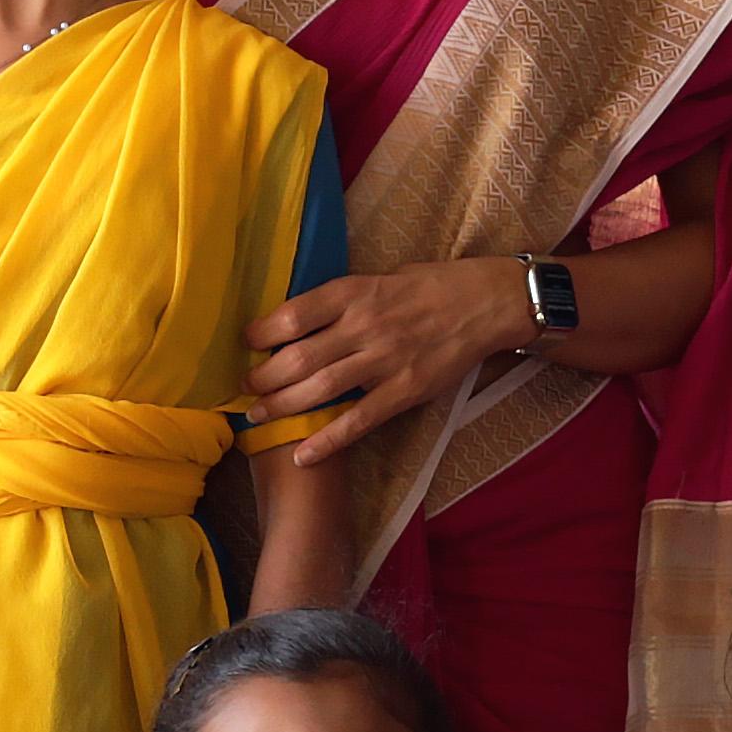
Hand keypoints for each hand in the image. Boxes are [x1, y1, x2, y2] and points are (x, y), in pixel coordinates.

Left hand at [245, 257, 532, 441]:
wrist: (485, 304)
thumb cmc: (431, 286)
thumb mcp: (382, 277)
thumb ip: (344, 299)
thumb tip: (300, 319)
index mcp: (355, 292)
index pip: (294, 315)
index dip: (261, 333)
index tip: (246, 343)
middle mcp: (365, 326)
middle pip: (298, 357)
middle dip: (264, 377)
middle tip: (246, 388)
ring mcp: (385, 361)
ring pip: (320, 389)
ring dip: (283, 406)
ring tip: (259, 415)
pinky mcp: (405, 391)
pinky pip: (359, 420)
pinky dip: (327, 440)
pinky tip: (303, 454)